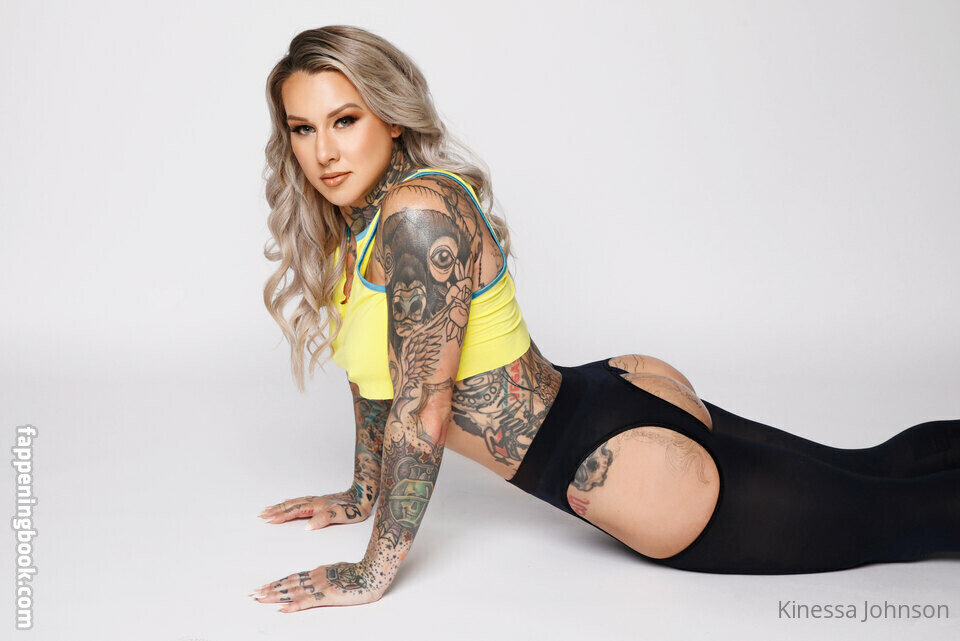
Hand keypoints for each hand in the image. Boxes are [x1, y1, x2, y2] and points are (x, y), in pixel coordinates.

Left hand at [250, 562, 382, 610]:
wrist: (373, 572)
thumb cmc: (362, 572)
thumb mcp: (341, 570)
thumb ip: (328, 574)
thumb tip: (317, 575)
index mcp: (320, 571)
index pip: (293, 578)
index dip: (278, 582)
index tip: (264, 586)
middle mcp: (316, 577)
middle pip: (289, 583)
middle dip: (270, 589)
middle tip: (254, 593)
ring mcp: (321, 586)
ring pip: (293, 591)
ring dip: (276, 595)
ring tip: (260, 598)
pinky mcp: (327, 595)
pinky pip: (307, 601)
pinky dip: (293, 605)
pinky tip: (283, 608)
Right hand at [259, 491, 369, 529]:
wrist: (365, 494)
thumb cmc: (355, 507)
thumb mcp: (341, 516)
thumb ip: (324, 520)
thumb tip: (307, 527)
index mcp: (317, 506)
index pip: (295, 511)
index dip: (281, 516)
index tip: (268, 519)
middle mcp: (315, 502)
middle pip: (292, 505)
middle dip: (276, 510)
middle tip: (262, 514)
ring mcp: (318, 500)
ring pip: (295, 502)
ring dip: (282, 506)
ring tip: (270, 508)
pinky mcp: (322, 501)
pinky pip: (301, 501)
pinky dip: (292, 502)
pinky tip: (290, 502)